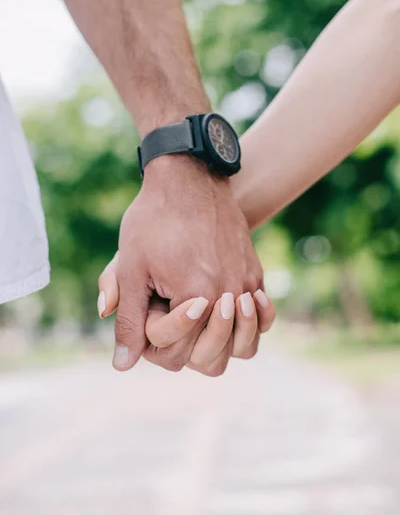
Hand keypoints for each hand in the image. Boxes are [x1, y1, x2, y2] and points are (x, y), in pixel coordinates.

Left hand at [99, 154, 264, 371]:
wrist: (190, 178)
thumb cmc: (155, 220)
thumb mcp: (131, 267)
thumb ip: (128, 319)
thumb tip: (123, 364)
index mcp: (197, 298)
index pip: (177, 354)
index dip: (153, 341)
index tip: (148, 310)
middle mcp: (231, 297)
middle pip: (212, 361)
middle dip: (185, 350)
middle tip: (168, 321)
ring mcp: (248, 286)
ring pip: (243, 347)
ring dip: (218, 345)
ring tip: (195, 323)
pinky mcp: (256, 274)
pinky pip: (260, 320)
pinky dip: (244, 327)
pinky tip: (224, 311)